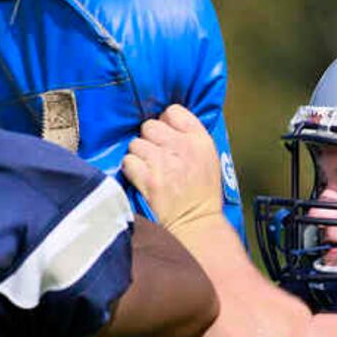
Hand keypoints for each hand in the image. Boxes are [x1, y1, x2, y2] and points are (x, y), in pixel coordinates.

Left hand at [123, 105, 222, 233]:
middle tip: (155, 156)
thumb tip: (166, 123)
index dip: (166, 123)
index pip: (173, 112)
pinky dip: (131, 170)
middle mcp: (183, 148)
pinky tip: (141, 179)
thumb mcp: (208, 160)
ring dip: (139, 156)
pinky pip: (128, 161)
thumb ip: (190, 138)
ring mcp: (165, 163)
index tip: (166, 136)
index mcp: (201, 141)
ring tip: (149, 169)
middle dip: (150, 140)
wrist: (197, 225)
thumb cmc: (202, 195)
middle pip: (150, 126)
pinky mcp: (149, 180)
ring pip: (136, 144)